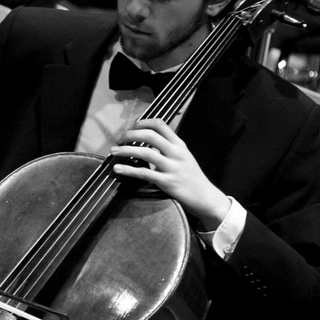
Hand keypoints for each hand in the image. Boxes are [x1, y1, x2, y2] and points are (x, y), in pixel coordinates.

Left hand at [109, 118, 230, 227]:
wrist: (206, 197)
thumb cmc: (192, 177)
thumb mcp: (183, 157)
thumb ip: (168, 147)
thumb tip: (147, 140)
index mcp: (179, 144)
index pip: (160, 125)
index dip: (143, 122)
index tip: (132, 126)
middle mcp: (176, 153)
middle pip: (150, 136)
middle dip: (131, 135)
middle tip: (120, 138)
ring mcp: (172, 167)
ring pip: (145, 153)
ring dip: (125, 150)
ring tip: (113, 151)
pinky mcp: (167, 182)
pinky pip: (144, 173)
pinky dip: (128, 170)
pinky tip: (118, 169)